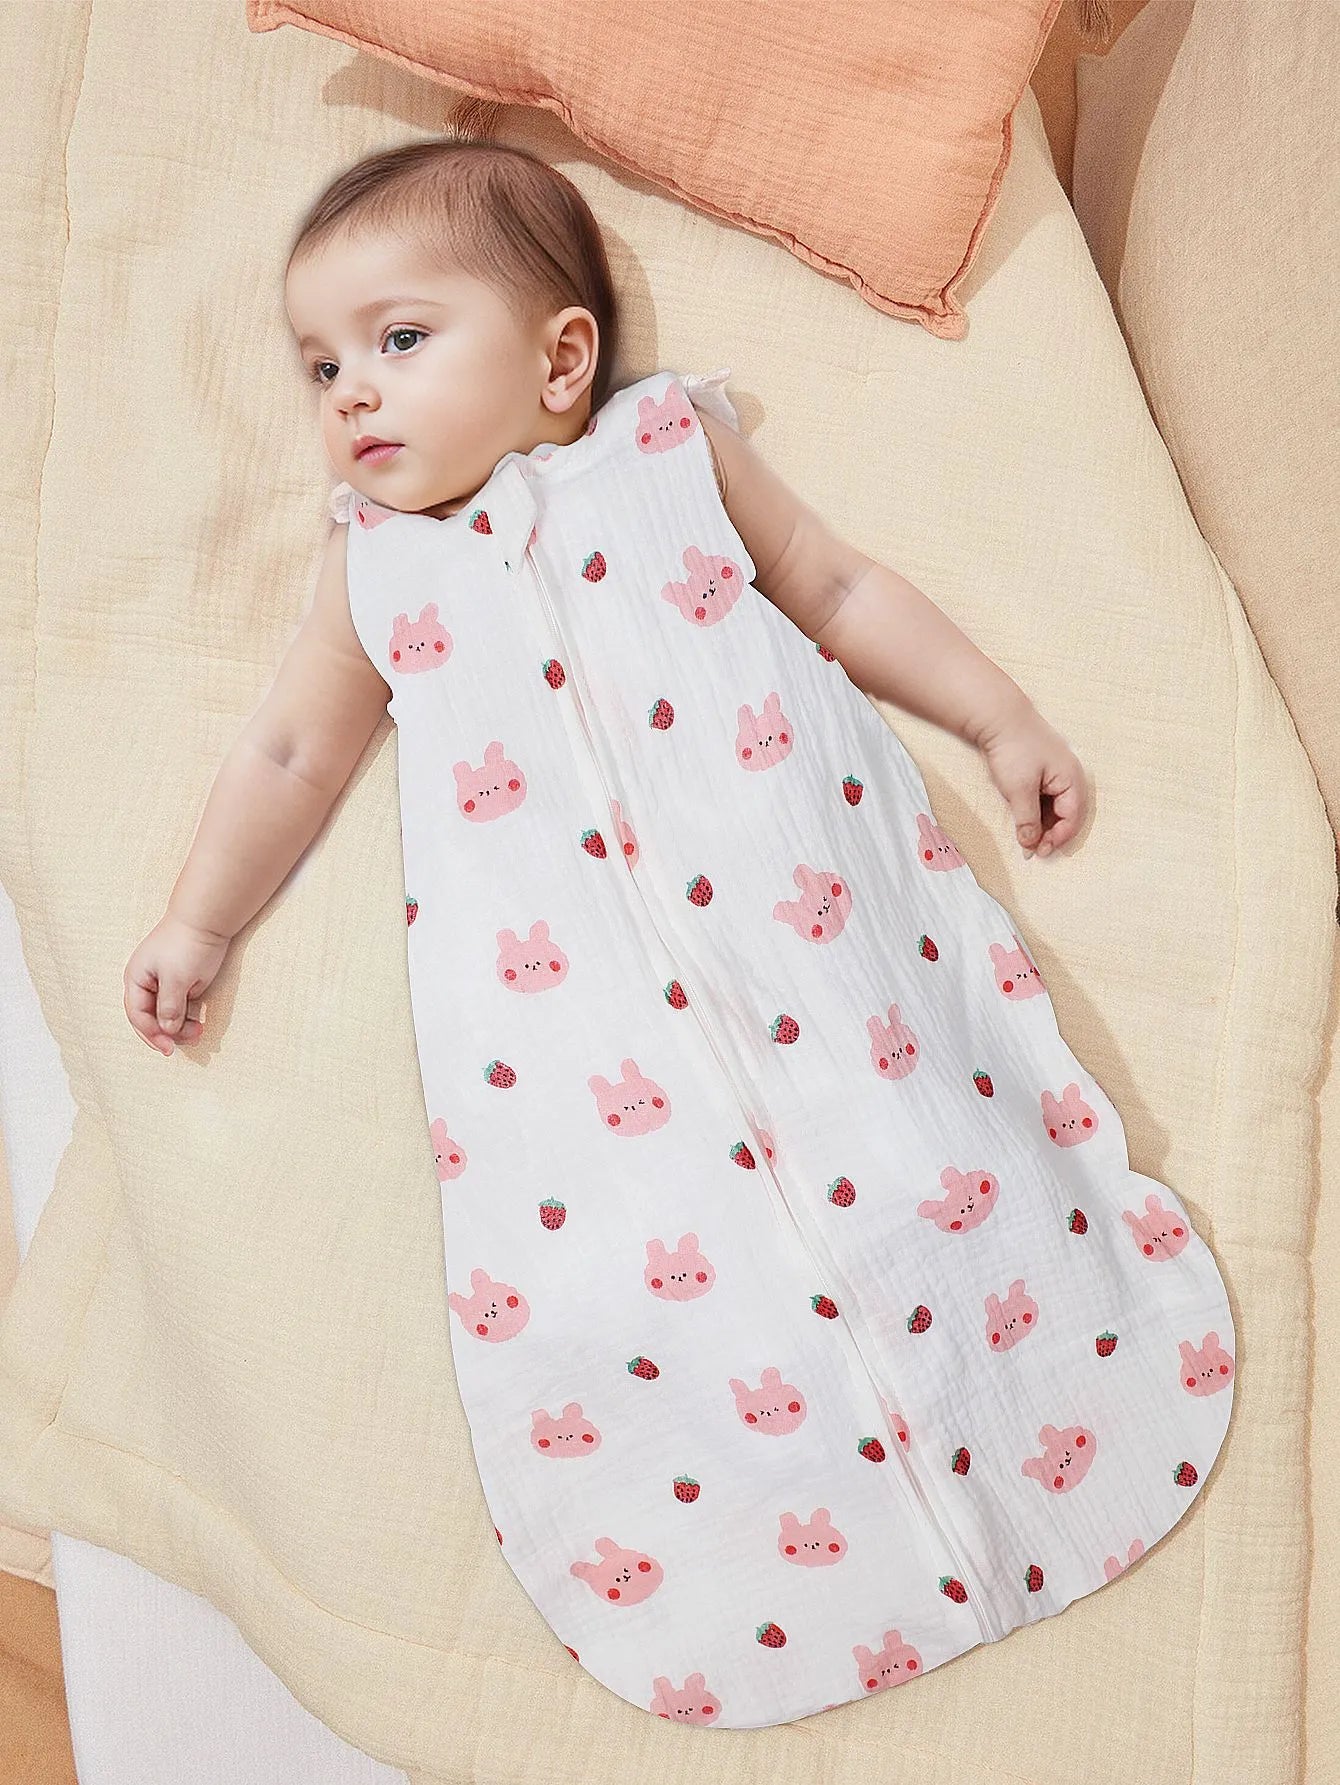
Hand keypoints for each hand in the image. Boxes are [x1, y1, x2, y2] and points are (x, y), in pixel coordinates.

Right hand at [123, 911, 230, 1056]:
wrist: (208, 920)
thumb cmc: (187, 945)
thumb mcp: (177, 980)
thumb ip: (170, 1007)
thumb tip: (168, 1030)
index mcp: (136, 979)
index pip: (137, 1016)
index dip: (152, 1035)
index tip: (169, 1048)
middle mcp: (145, 982)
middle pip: (150, 1017)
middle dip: (167, 1033)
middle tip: (189, 1041)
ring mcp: (163, 982)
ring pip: (166, 1014)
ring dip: (180, 1027)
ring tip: (200, 1031)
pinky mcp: (181, 981)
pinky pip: (179, 1006)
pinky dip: (187, 1017)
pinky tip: (199, 1022)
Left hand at [976, 705, 1086, 858]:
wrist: (997, 717)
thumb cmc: (1013, 750)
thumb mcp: (1019, 790)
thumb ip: (1027, 819)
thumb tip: (1030, 844)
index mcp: (1072, 779)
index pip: (1072, 818)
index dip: (1057, 838)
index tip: (1039, 852)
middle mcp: (1069, 776)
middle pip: (1067, 814)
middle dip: (1051, 834)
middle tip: (1033, 851)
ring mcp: (1057, 772)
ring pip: (1055, 807)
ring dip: (1043, 824)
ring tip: (1026, 838)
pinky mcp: (1042, 770)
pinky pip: (1045, 797)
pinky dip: (1036, 811)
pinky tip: (1023, 820)